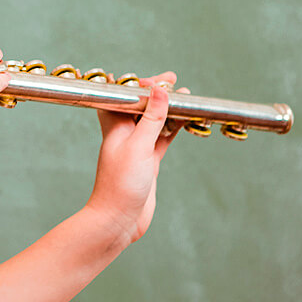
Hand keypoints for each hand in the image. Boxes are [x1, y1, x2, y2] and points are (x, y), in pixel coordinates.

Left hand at [88, 72, 181, 244]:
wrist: (118, 221)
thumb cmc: (120, 185)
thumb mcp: (139, 147)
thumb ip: (151, 119)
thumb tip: (159, 91)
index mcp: (116, 127)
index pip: (128, 97)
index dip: (143, 85)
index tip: (163, 80)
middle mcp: (125, 135)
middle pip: (141, 106)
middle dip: (157, 93)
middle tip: (174, 82)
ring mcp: (138, 149)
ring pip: (154, 121)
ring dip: (167, 109)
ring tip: (185, 97)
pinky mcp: (148, 163)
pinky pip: (162, 139)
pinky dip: (173, 128)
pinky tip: (184, 120)